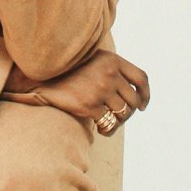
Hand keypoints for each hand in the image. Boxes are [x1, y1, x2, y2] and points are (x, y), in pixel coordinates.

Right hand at [3, 47, 149, 132]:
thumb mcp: (95, 60)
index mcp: (113, 60)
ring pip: (123, 113)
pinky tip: (101, 130)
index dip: (146, 94)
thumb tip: (136, 94)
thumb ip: (114, 70)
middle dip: (129, 113)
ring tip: (109, 125)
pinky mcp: (89, 104)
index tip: (143, 106)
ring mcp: (100, 89)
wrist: (44, 77)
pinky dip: (107, 130)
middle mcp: (109, 73)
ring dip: (118, 123)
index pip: (141, 78)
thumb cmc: (71, 71)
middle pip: (134, 100)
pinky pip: (108, 123)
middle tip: (120, 118)